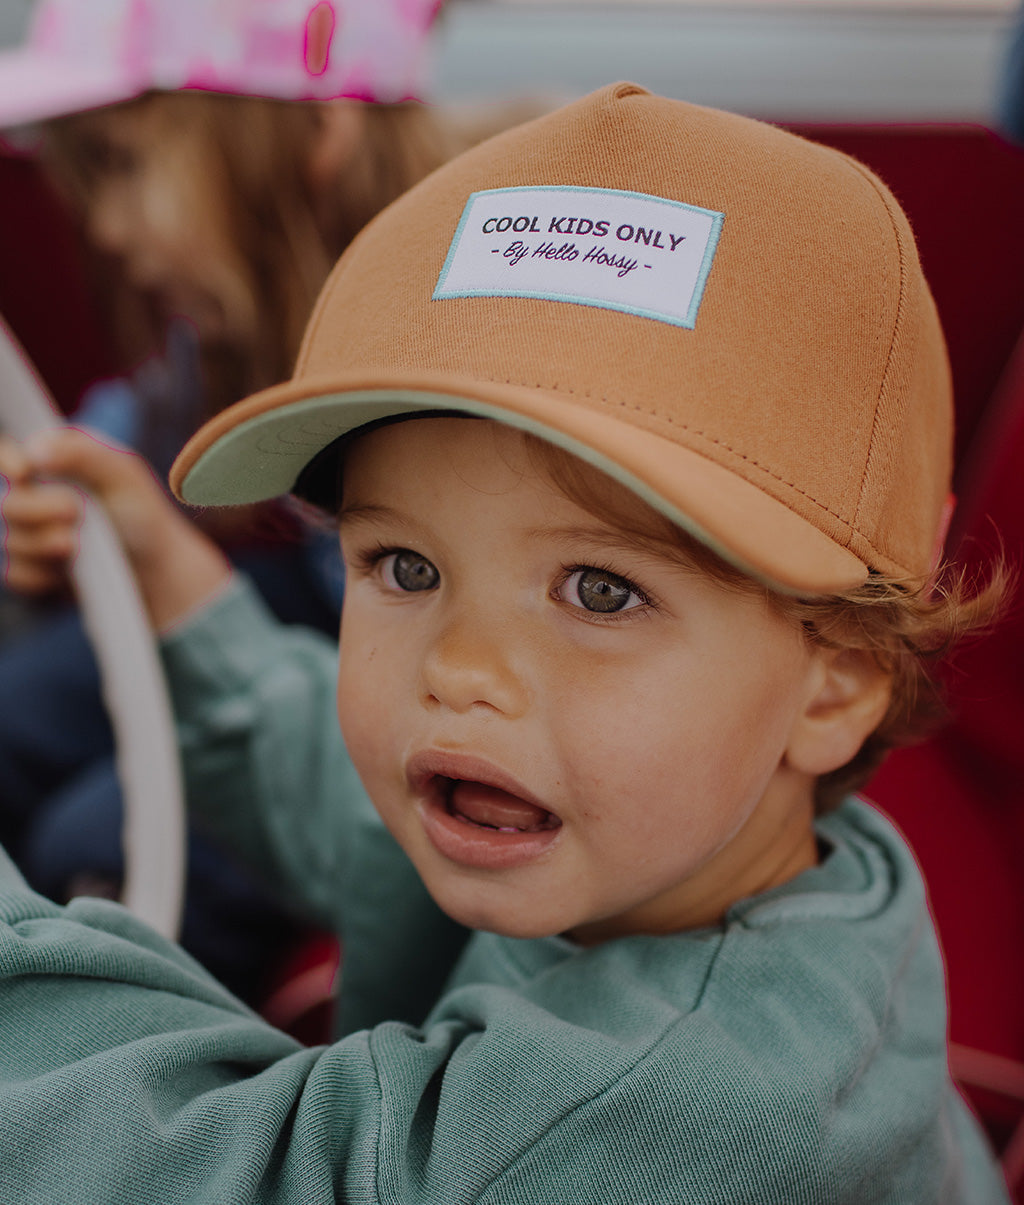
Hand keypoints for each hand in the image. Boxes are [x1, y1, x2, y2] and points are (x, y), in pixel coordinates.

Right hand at [0, 427, 231, 630]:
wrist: (154, 568)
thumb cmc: (141, 513)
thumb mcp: (123, 475)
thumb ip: (83, 454)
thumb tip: (35, 451)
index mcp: (50, 460)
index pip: (6, 452)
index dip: (7, 460)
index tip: (24, 472)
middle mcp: (33, 495)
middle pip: (9, 504)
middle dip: (40, 511)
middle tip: (74, 512)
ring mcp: (29, 534)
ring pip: (12, 541)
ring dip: (46, 545)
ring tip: (79, 545)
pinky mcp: (32, 570)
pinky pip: (17, 575)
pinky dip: (43, 575)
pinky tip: (69, 571)